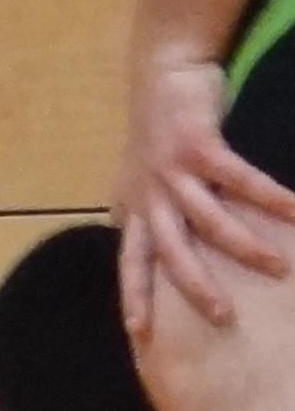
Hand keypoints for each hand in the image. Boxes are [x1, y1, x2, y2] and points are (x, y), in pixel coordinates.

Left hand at [115, 52, 294, 339]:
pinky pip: (238, 177)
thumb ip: (156, 220)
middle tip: (223, 317)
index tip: (139, 335)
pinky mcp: (197, 144)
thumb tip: (166, 266)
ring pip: (209, 218)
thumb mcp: (148, 184)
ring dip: (245, 245)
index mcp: (137, 208)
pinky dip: (268, 196)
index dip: (135, 296)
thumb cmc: (159, 138)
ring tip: (278, 268)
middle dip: (195, 285)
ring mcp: (171, 170)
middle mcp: (149, 194)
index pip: (132, 261)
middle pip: (169, 250)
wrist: (161, 75)